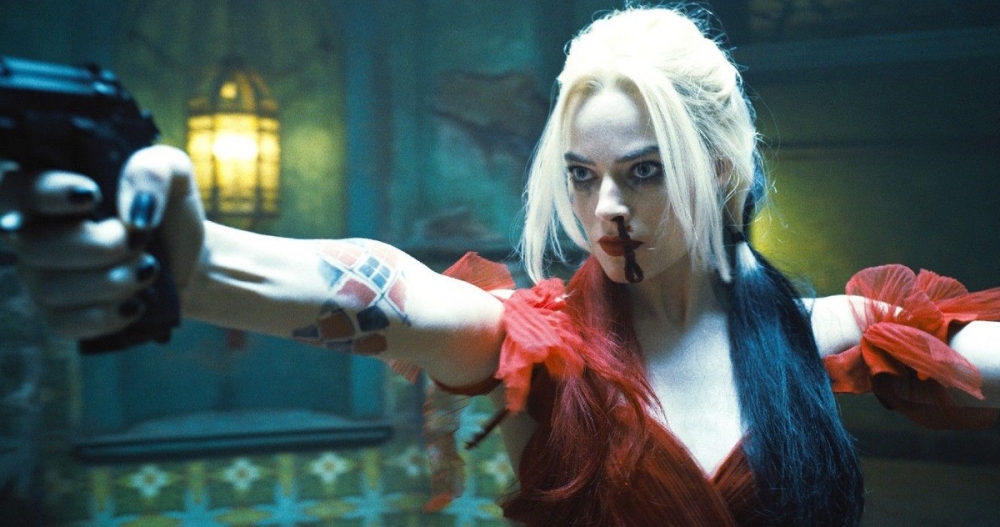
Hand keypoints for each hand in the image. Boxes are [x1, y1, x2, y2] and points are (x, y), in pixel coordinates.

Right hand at [0, 145, 204, 339]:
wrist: (189, 257)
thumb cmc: (167, 208)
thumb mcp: (171, 172)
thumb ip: (151, 172)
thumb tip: (133, 212)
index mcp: (49, 190)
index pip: (18, 191)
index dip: (47, 194)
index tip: (92, 196)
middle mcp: (33, 234)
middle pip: (33, 246)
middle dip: (95, 246)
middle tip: (139, 240)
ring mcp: (41, 276)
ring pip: (51, 288)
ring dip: (109, 281)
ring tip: (148, 270)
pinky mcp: (59, 313)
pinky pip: (64, 323)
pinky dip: (105, 315)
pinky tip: (135, 303)